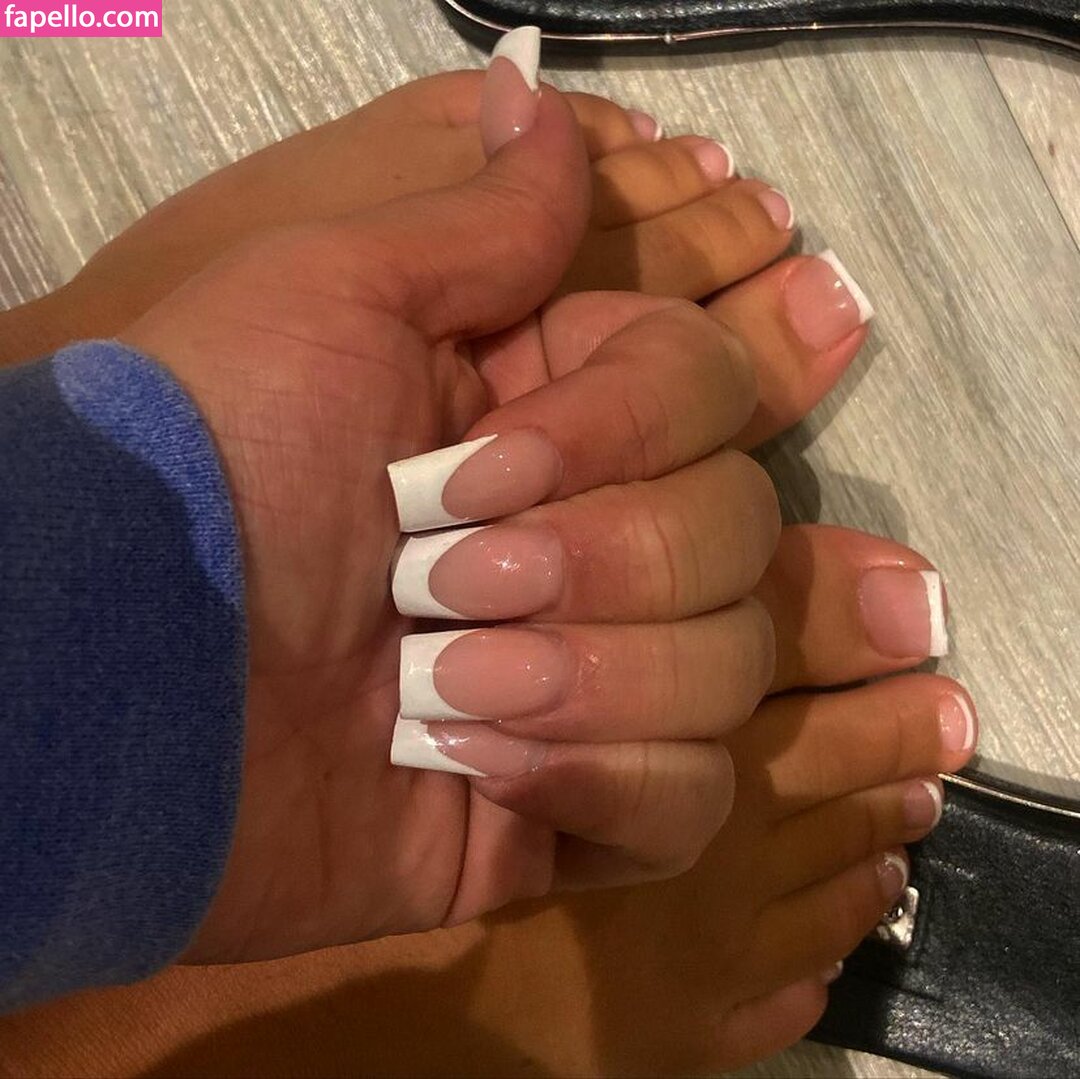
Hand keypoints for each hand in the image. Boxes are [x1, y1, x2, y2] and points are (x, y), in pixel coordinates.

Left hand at [123, 56, 777, 961]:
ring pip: (728, 670)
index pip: (715, 393)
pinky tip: (478, 778)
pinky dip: (602, 788)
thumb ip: (475, 220)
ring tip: (442, 693)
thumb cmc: (224, 473)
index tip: (482, 467)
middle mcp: (592, 542)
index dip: (635, 424)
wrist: (127, 695)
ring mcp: (595, 684)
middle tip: (438, 582)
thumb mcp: (328, 300)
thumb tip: (540, 100)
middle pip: (740, 535)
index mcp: (551, 420)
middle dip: (602, 561)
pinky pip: (689, 804)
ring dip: (586, 681)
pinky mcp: (578, 809)